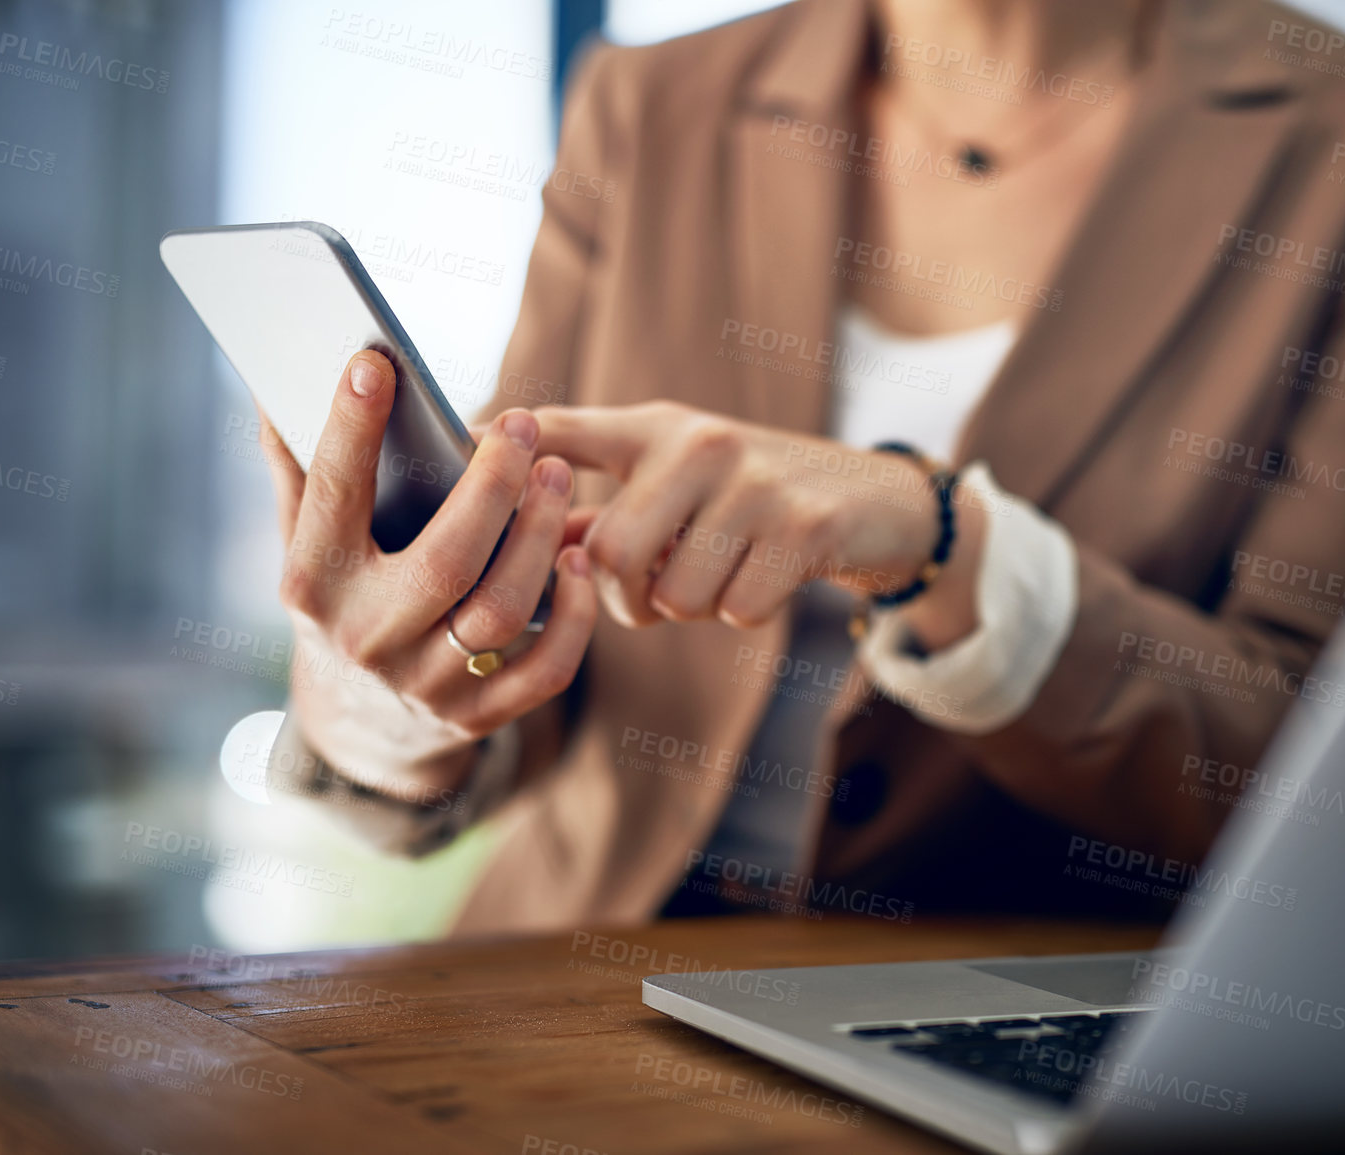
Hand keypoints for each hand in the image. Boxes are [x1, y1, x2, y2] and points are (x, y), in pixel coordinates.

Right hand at [261, 350, 596, 798]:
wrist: (356, 721)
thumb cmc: (340, 599)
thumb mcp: (304, 543)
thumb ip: (298, 470)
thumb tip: (274, 384)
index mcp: (314, 585)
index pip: (332, 497)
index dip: (351, 429)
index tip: (376, 363)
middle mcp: (366, 639)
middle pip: (446, 560)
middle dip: (493, 485)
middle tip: (522, 424)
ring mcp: (424, 684)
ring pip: (500, 610)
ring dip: (540, 538)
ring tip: (558, 476)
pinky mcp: (475, 716)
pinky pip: (543, 670)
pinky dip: (572, 617)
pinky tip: (578, 560)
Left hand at [534, 400, 985, 646]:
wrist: (875, 500)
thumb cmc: (756, 498)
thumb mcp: (681, 484)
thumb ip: (605, 511)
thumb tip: (526, 547)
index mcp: (659, 429)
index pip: (563, 429)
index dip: (507, 443)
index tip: (468, 442)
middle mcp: (703, 443)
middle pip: (609, 551)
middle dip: (624, 597)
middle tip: (651, 594)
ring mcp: (758, 482)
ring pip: (675, 593)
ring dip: (693, 607)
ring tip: (723, 571)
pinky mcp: (807, 526)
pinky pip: (737, 608)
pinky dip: (745, 610)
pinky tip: (766, 576)